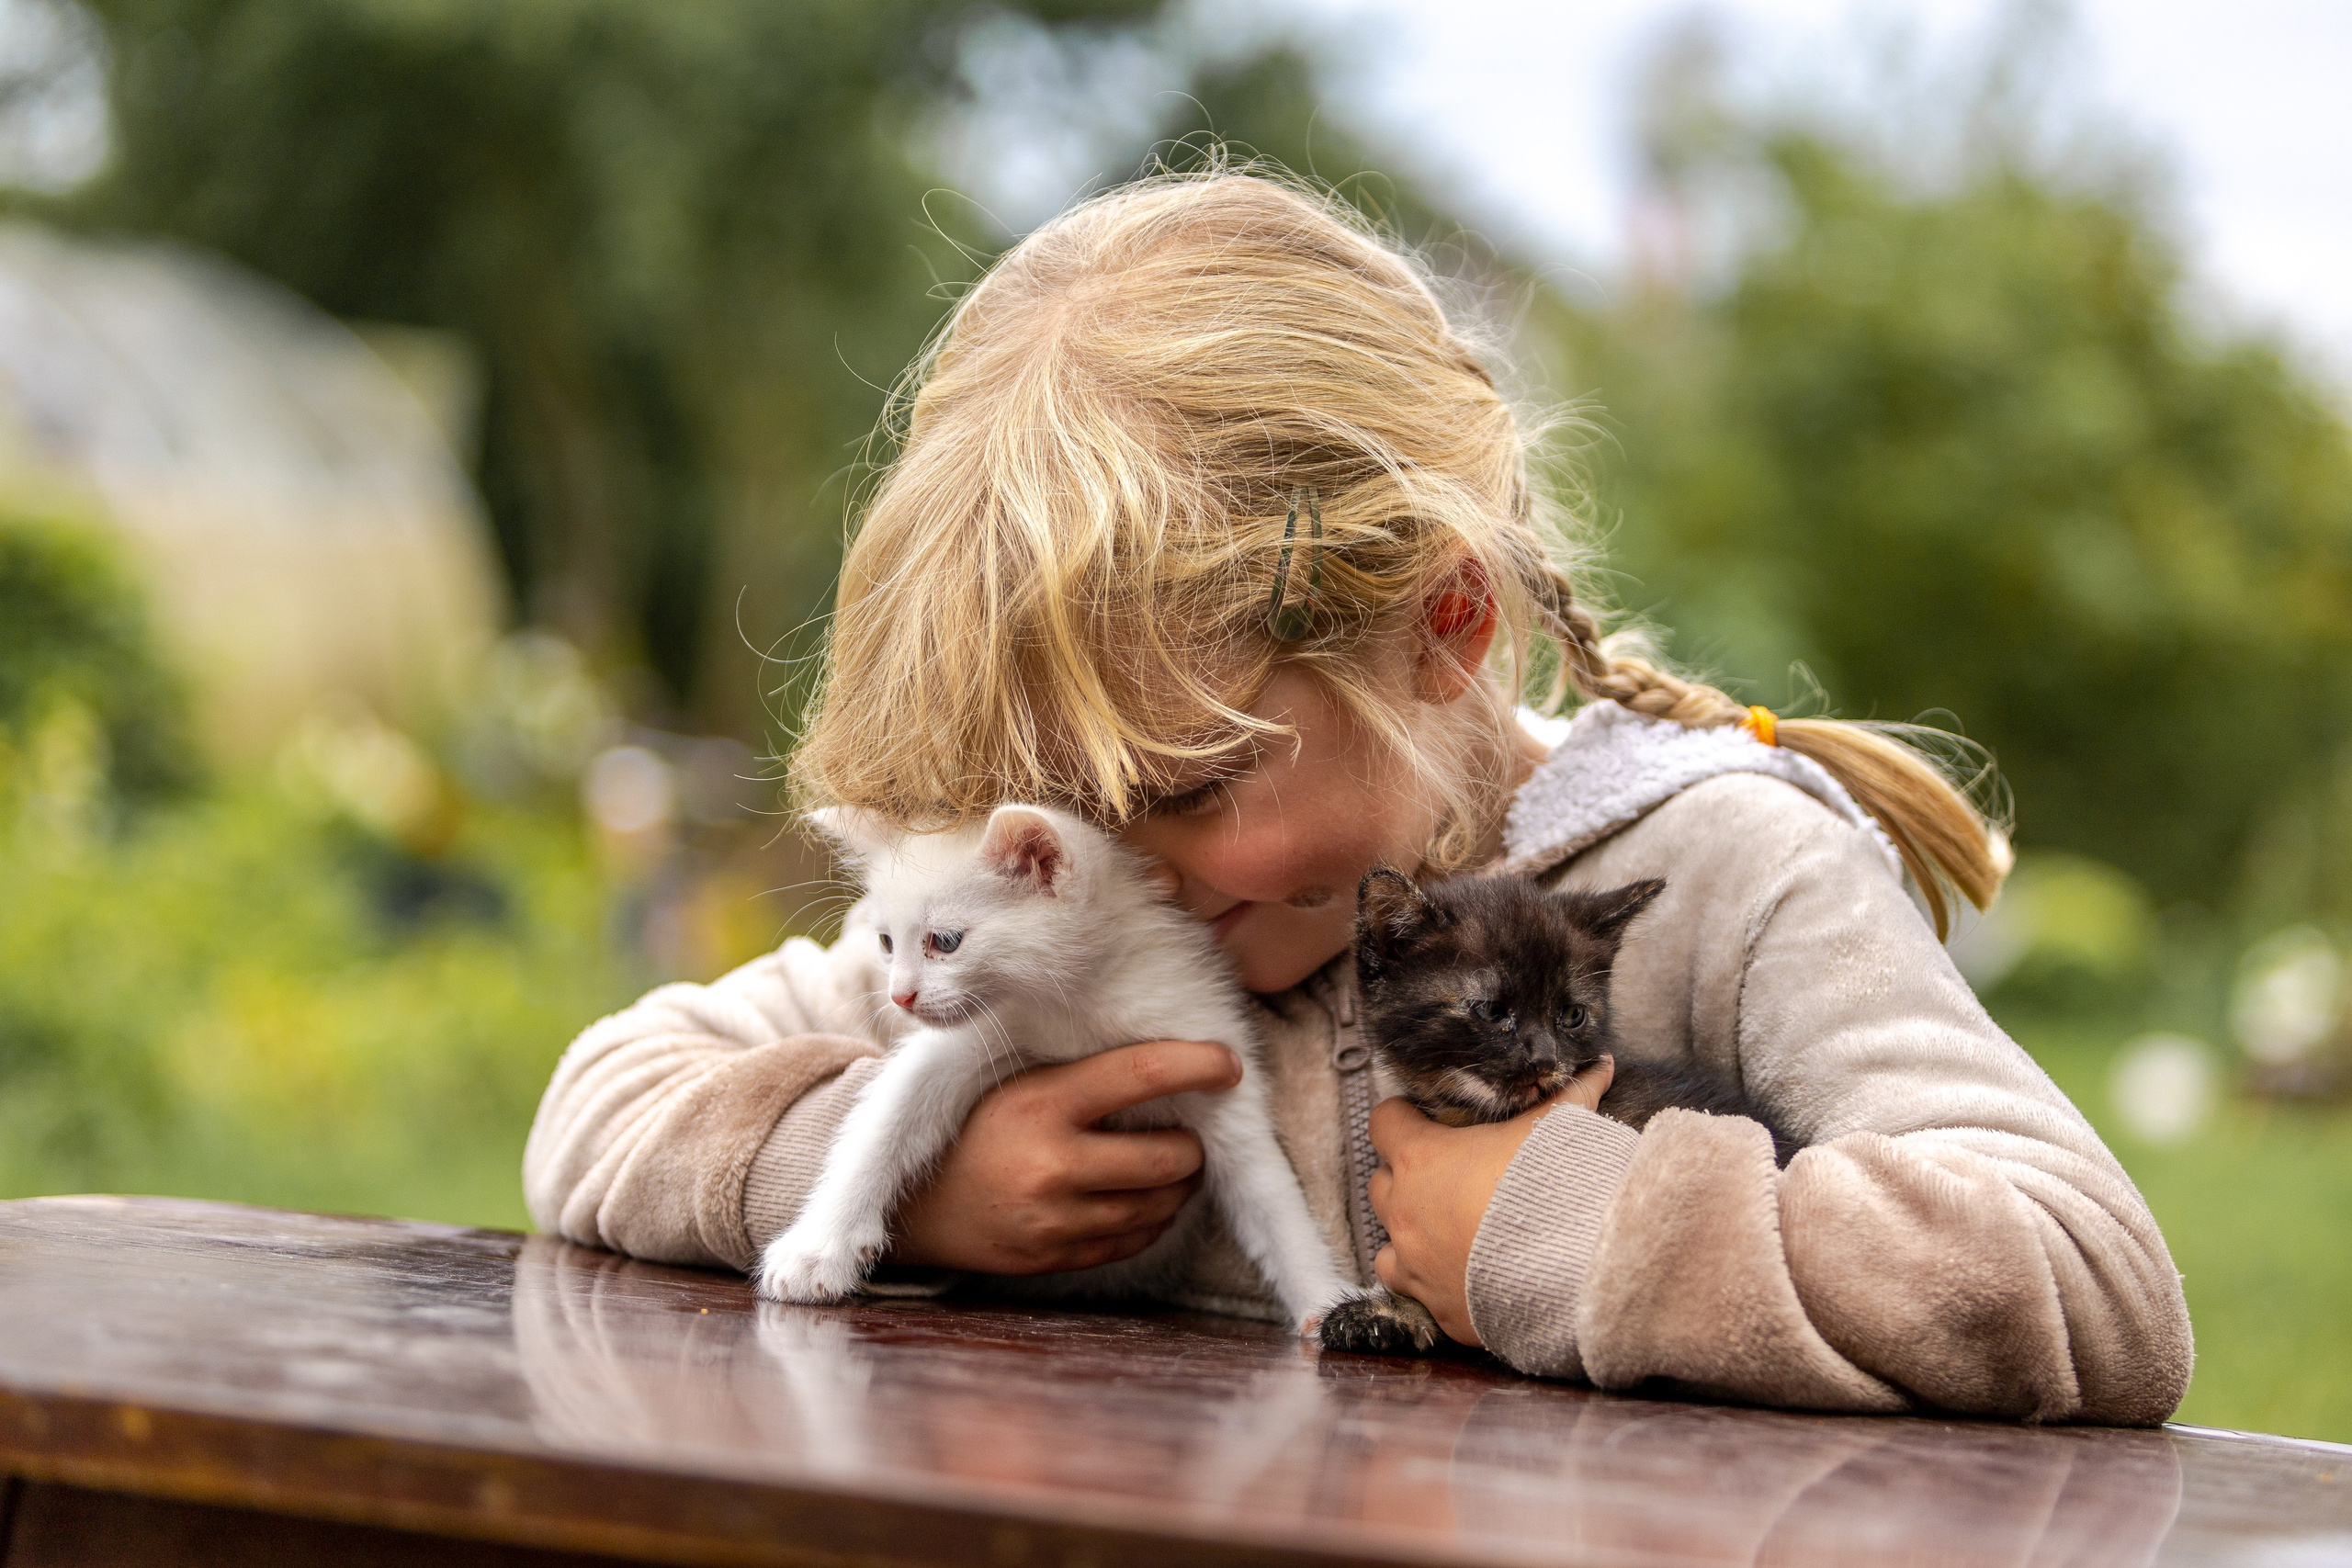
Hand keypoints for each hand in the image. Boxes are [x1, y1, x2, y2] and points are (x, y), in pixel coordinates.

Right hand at [885, 1040, 1240, 1274]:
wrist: (915, 1204)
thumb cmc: (977, 1128)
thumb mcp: (1019, 1085)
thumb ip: (1084, 1076)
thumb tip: (1166, 1062)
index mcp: (1043, 1104)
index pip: (1139, 1074)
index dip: (1195, 1065)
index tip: (1229, 1063)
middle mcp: (1053, 1164)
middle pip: (1166, 1158)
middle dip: (1192, 1146)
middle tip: (1190, 1134)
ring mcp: (1055, 1220)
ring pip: (1158, 1205)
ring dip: (1179, 1186)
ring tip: (1172, 1166)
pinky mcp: (1056, 1258)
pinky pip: (1133, 1241)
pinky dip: (1151, 1219)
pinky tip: (1142, 1200)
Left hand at [1368, 1056, 1616, 1345]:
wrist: (1570, 1268)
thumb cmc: (1551, 1186)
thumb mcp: (1559, 1129)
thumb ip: (1573, 1094)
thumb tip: (1601, 1067)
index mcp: (1422, 1159)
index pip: (1384, 1122)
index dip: (1402, 1118)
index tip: (1423, 1120)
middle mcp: (1406, 1212)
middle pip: (1382, 1183)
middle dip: (1407, 1178)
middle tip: (1445, 1176)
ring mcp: (1416, 1263)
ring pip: (1386, 1244)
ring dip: (1408, 1235)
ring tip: (1446, 1232)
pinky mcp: (1437, 1305)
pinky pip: (1416, 1291)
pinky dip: (1430, 1283)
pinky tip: (1461, 1277)